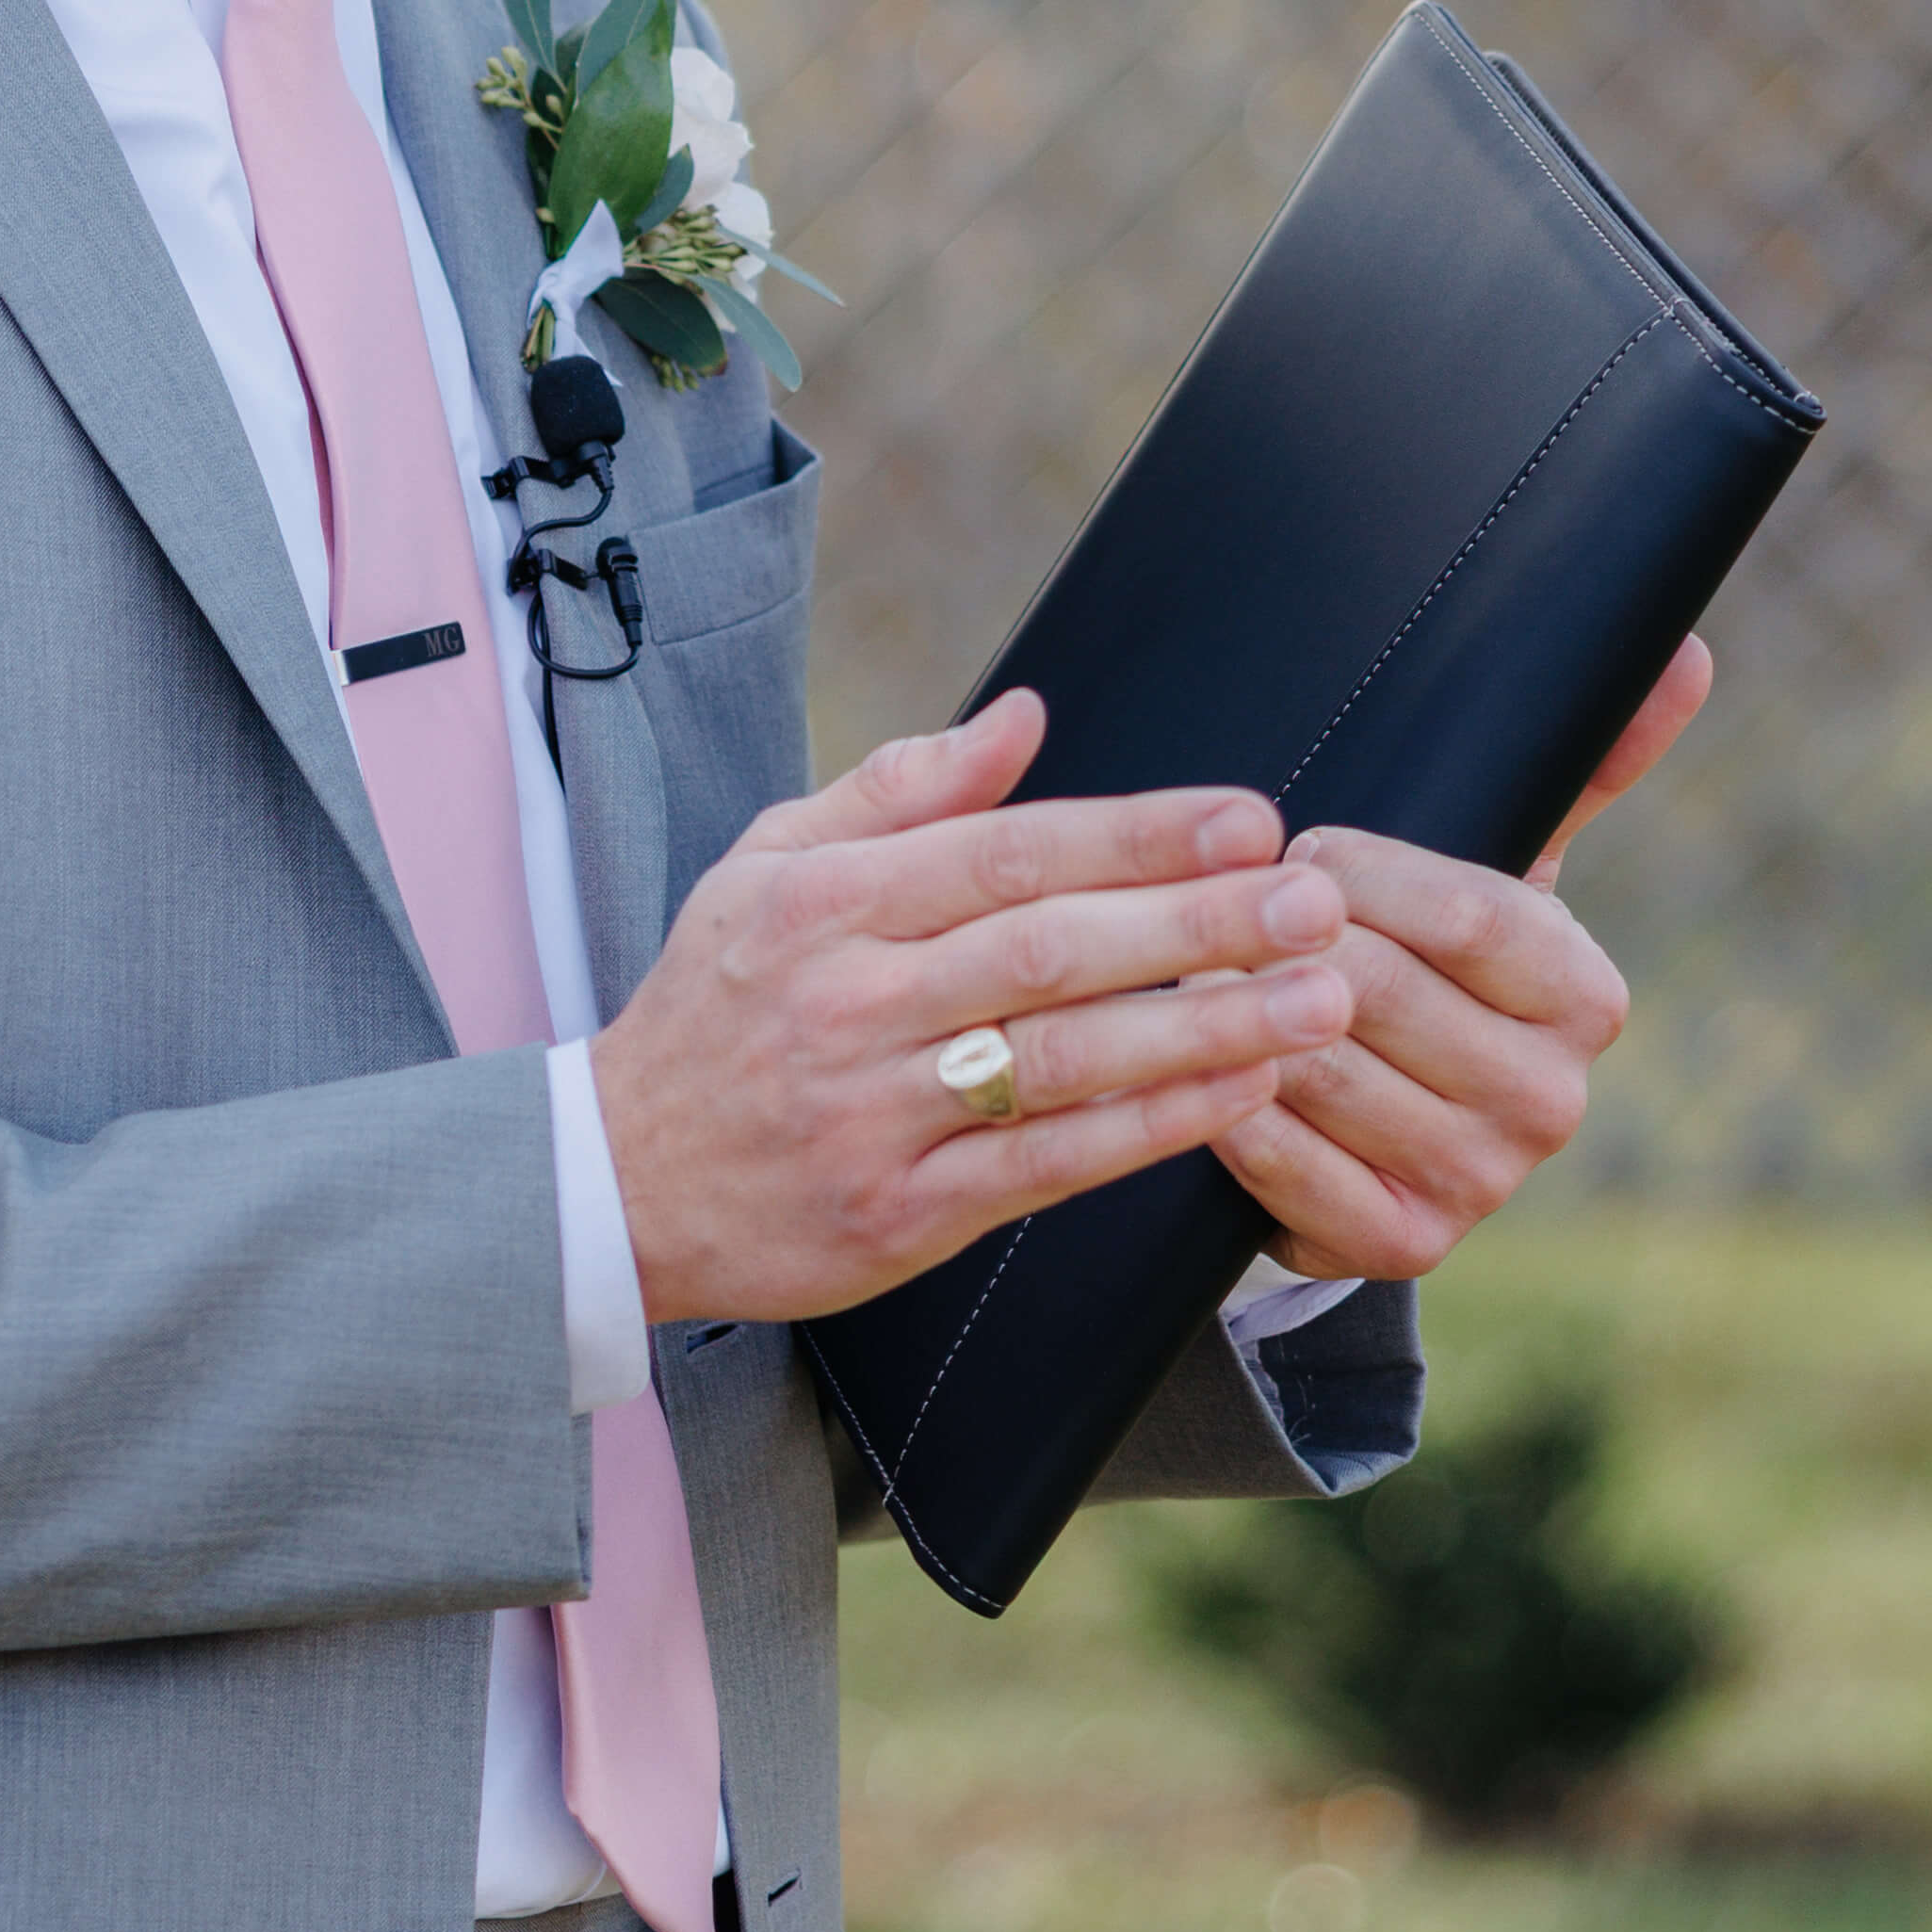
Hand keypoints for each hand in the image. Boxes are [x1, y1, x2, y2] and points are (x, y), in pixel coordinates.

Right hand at [593, 688, 1361, 1329]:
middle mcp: (848, 1002)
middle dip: (1195, 923)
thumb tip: (1025, 716)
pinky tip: (1239, 1095)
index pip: (1005, 853)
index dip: (1134, 836)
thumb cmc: (716, 1010)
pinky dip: (1150, 1129)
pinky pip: (1047, 1165)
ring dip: (1202, 1030)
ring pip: (1062, 1063)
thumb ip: (898, 788)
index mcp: (822, 903)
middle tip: (1314, 900)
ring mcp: (874, 1114)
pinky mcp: (899, 1214)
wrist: (614, 1182)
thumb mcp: (767, 867)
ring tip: (1318, 1000)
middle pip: (1048, 952)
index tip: (1247, 820)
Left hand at [1204, 637, 1713, 1288]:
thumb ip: (1579, 764)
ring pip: (1319, 1069)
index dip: (1360, 872)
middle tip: (1225, 910)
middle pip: (1378, 989)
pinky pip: (1278, 1159)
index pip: (1466, 913)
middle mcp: (1553, 1099)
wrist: (1378, 1126)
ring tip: (1197, 975)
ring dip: (1238, 1018)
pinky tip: (1198, 1067)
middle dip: (1283, 939)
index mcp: (1586, 997)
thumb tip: (1687, 652)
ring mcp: (1481, 1183)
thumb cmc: (1428, 960)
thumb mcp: (1499, 861)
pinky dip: (1222, 1105)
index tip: (1301, 849)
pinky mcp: (1398, 1243)